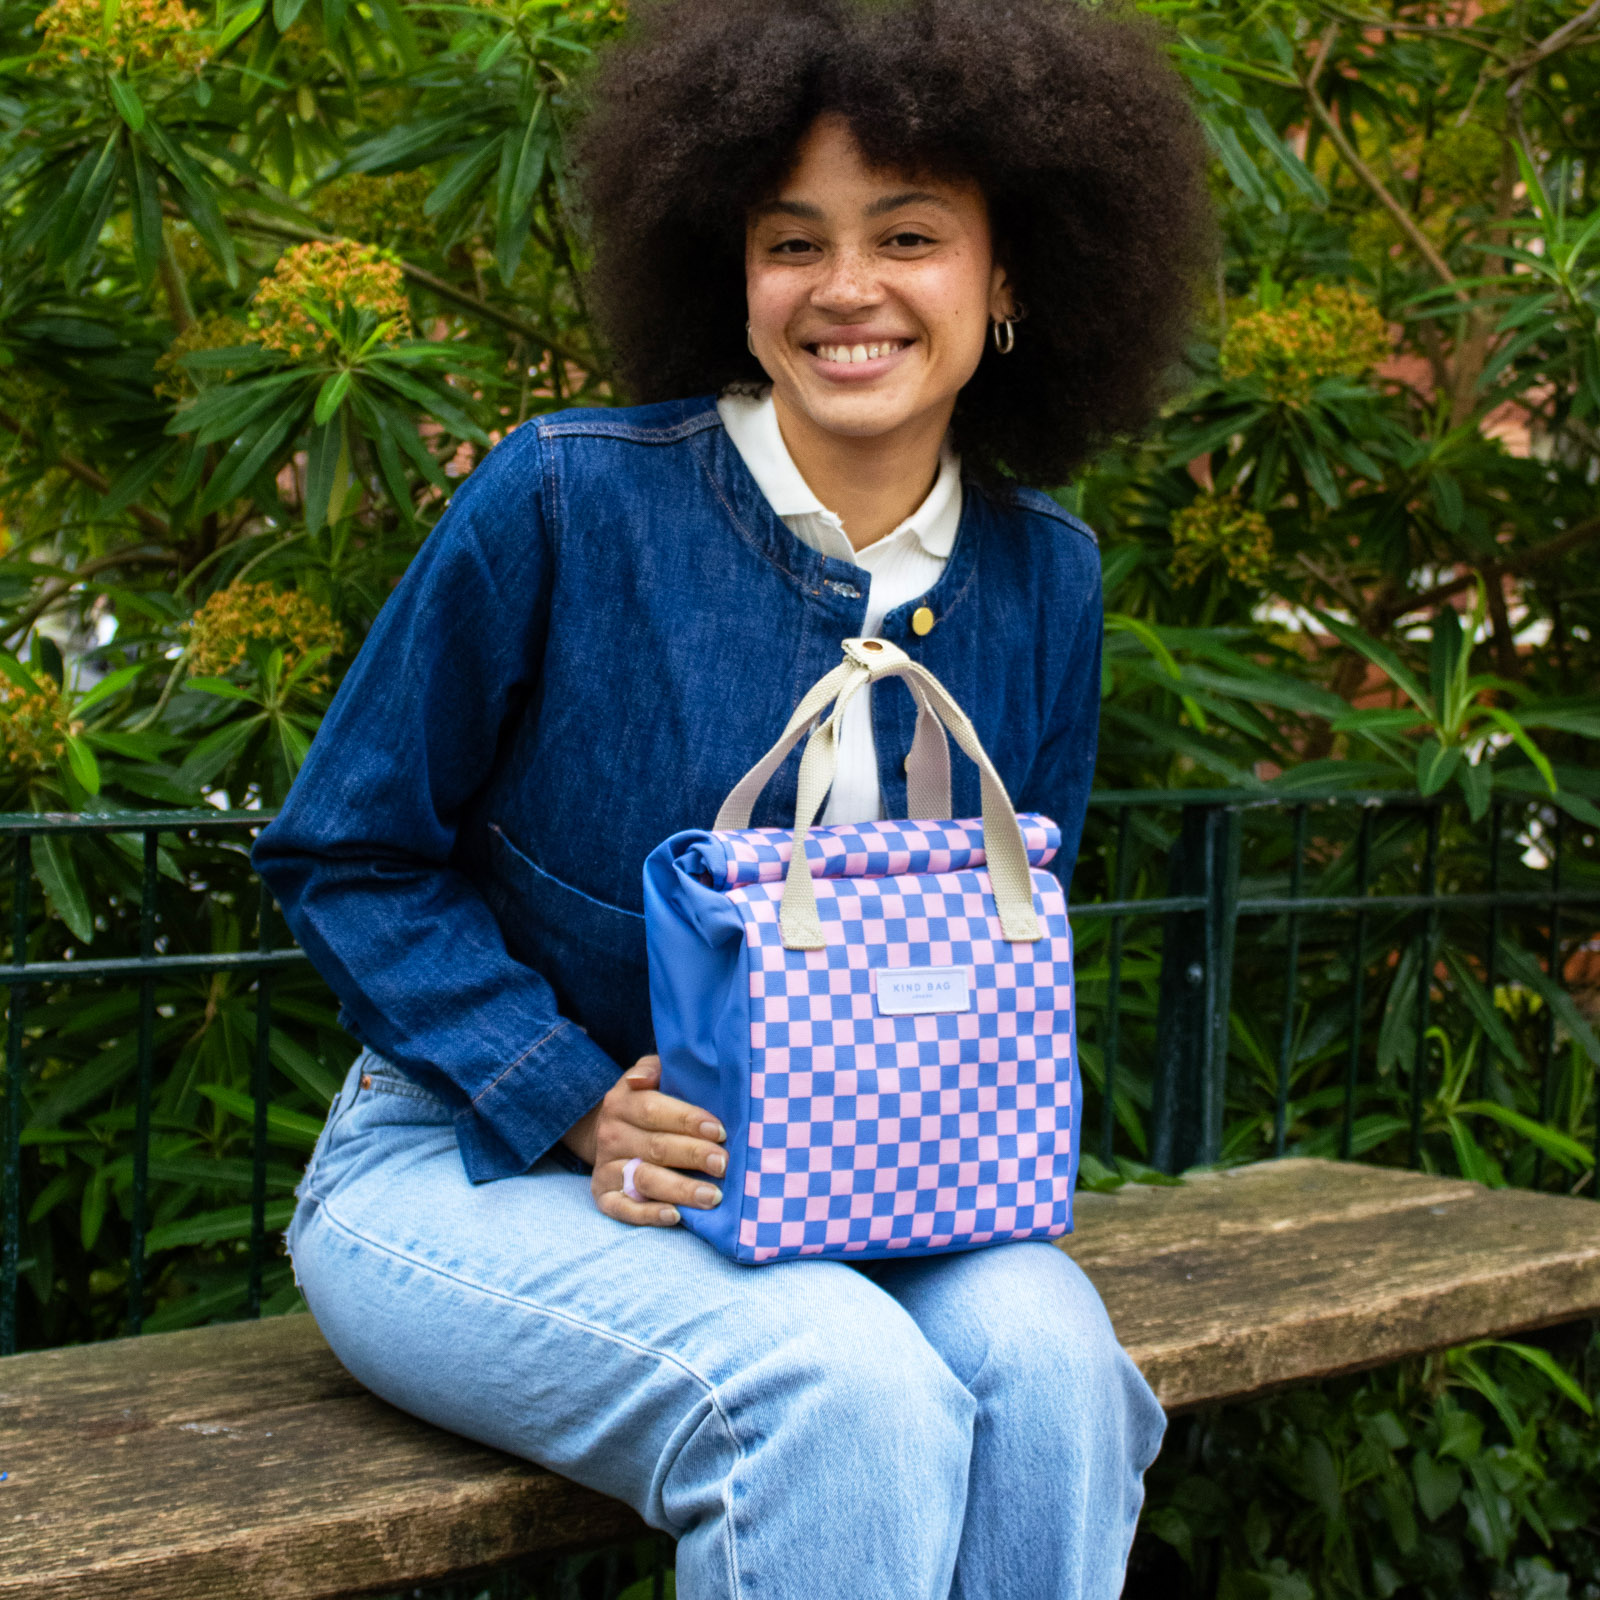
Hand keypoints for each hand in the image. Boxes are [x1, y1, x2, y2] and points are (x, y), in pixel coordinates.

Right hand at [559, 1056, 726, 1227]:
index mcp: (622, 1103)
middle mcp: (611, 1135)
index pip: (653, 1109)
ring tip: (712, 1196)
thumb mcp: (650, 1076)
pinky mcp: (604, 1196)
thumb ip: (652, 1069)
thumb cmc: (646, 1101)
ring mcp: (606, 1167)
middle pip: (654, 1147)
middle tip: (724, 1164)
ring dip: (680, 1189)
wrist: (604, 1131)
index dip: (688, 1120)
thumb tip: (640, 1079)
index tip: (720, 1131)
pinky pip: (623, 1209)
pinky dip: (648, 1215)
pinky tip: (675, 1216)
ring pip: (643, 1180)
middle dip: (693, 1155)